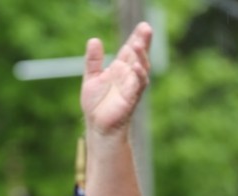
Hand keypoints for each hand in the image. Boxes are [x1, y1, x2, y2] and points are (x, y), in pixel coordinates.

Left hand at [81, 22, 151, 139]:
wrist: (98, 126)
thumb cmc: (96, 104)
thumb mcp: (92, 77)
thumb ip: (93, 60)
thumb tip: (94, 40)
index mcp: (120, 69)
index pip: (130, 50)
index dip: (136, 38)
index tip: (141, 25)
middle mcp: (129, 75)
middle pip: (138, 55)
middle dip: (143, 41)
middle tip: (146, 27)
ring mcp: (132, 86)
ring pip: (141, 67)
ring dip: (141, 56)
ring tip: (137, 43)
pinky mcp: (132, 98)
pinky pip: (138, 84)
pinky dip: (138, 75)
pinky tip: (135, 66)